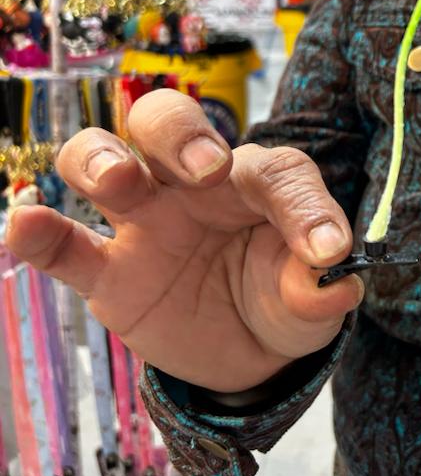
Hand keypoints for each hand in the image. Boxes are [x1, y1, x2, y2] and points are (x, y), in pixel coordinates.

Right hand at [2, 90, 362, 393]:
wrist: (247, 350)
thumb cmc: (284, 300)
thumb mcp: (311, 303)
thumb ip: (317, 290)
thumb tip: (335, 282)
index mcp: (260, 183)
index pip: (280, 173)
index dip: (306, 207)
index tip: (327, 252)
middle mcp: (196, 186)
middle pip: (170, 124)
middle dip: (182, 134)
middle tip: (207, 169)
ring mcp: (146, 221)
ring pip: (103, 158)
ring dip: (104, 159)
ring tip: (120, 181)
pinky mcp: (108, 271)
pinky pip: (67, 246)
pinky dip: (40, 233)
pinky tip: (26, 222)